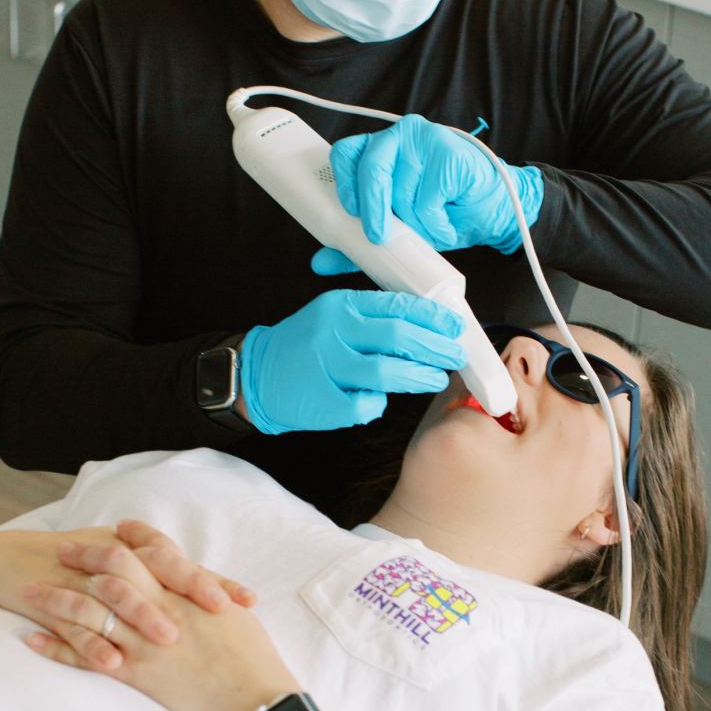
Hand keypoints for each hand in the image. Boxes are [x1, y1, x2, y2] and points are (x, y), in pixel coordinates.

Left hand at [23, 521, 292, 710]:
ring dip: (56, 598)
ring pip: (89, 609)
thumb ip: (210, 596)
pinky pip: (86, 656)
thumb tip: (200, 587)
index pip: (155, 550)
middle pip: (112, 569)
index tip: (115, 528)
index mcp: (187, 591)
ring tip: (31, 591)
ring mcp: (143, 641)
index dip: (134, 536)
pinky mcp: (135, 673)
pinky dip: (58, 646)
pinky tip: (34, 639)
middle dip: (84, 557)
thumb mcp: (236, 615)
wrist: (254, 701)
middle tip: (62, 549)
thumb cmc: (254, 659)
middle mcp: (160, 609)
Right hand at [239, 287, 465, 434]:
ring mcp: (326, 367)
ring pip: (386, 372)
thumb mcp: (333, 318)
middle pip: (397, 336)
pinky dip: (378, 404)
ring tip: (435, 379)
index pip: (395, 305)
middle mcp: (333, 332)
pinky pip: (365, 405)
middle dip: (434, 347)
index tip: (454, 326)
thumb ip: (372, 318)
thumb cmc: (305, 347)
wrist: (256, 376)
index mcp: (340, 306)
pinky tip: (382, 401)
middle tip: (454, 356)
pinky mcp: (322, 401)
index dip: (431, 317)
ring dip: (418, 377)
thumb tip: (427, 326)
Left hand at [311, 114, 544, 276]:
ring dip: (415, 223)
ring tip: (432, 225)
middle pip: (370, 169)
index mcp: (379, 151)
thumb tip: (319, 262)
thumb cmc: (443, 215)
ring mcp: (426, 140)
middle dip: (374, 209)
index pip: (346, 153)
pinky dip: (436, 224)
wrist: (492, 213)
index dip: (344, 184)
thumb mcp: (395, 232)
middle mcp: (399, 138)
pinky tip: (448, 221)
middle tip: (382, 235)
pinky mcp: (449, 154)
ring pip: (401, 192)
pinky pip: (428, 200)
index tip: (351, 213)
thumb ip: (357, 243)